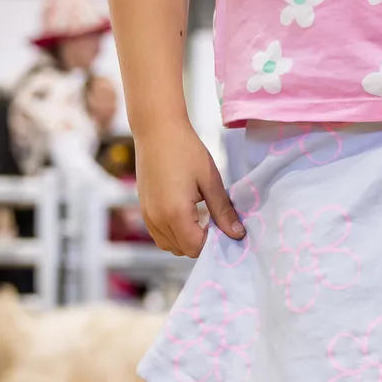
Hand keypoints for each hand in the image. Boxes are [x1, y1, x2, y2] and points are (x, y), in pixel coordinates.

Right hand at [137, 124, 241, 256]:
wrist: (157, 130)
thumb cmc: (186, 150)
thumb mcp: (210, 181)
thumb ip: (223, 211)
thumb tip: (238, 234)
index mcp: (175, 213)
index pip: (197, 248)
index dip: (213, 243)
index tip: (224, 227)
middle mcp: (157, 220)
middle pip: (183, 251)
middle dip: (201, 242)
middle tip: (215, 221)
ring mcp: (147, 216)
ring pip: (170, 246)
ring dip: (187, 239)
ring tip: (200, 216)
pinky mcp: (144, 210)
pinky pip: (160, 235)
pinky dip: (174, 232)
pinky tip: (187, 213)